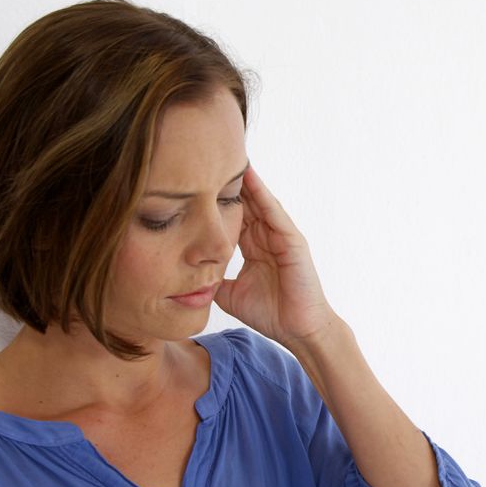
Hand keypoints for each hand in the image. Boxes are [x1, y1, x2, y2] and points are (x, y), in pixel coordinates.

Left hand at [212, 164, 341, 353]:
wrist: (297, 330)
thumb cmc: (271, 314)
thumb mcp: (230, 295)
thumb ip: (213, 281)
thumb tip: (188, 276)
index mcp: (253, 247)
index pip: (232, 216)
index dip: (215, 199)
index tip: (194, 181)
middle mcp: (267, 236)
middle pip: (245, 202)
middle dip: (228, 182)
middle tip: (207, 157)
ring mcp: (281, 236)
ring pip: (259, 202)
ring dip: (245, 180)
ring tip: (228, 155)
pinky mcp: (293, 241)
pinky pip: (275, 213)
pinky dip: (263, 195)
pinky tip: (250, 177)